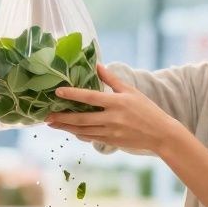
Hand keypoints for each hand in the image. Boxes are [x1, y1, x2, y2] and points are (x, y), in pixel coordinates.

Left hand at [46, 64, 184, 153]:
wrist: (161, 134)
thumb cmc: (147, 110)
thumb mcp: (131, 91)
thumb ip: (112, 79)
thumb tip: (97, 65)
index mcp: (116, 103)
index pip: (90, 98)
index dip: (72, 94)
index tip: (58, 92)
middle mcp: (112, 118)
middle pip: (81, 119)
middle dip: (62, 118)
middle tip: (46, 117)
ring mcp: (111, 132)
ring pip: (83, 130)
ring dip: (66, 128)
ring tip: (52, 124)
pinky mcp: (111, 141)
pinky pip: (91, 137)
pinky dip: (79, 134)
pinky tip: (70, 130)